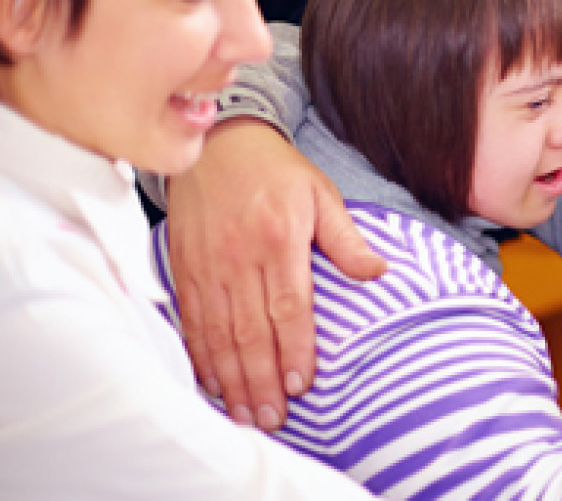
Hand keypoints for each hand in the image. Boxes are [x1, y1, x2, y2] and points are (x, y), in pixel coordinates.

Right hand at [165, 118, 385, 429]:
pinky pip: (191, 321)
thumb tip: (378, 272)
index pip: (288, 307)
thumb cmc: (276, 171)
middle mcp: (239, 256)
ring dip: (231, 379)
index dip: (293, 350)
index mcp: (279, 239)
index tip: (301, 386)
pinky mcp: (183, 267)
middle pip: (250, 331)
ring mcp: (207, 265)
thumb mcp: (321, 195)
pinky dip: (200, 356)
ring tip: (245, 413)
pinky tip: (212, 383)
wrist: (217, 143)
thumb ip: (346, 240)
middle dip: (261, 380)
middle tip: (272, 419)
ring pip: (218, 333)